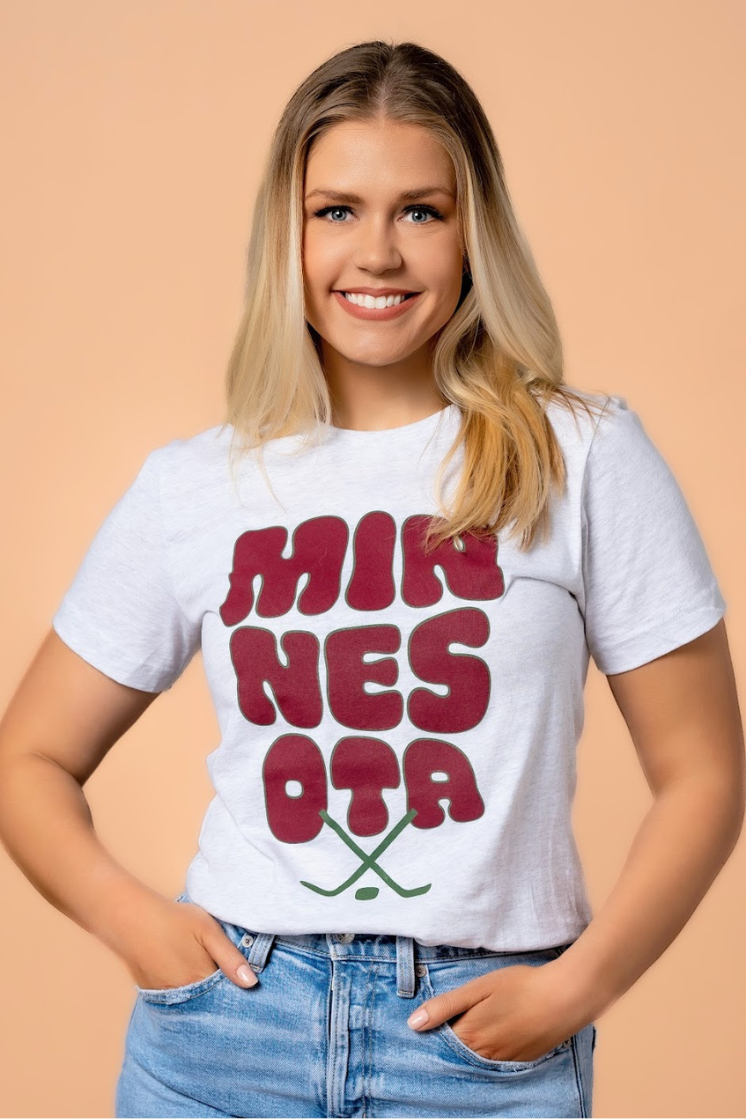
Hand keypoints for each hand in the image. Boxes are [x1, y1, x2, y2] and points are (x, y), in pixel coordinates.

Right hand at [113, 893, 257, 990]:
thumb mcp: (208, 931)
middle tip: (226, 978)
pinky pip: (176, 1000)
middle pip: (210, 1004)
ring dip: (203, 996)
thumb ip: (231, 958)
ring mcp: (165, 997)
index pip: (227, 997)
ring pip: (193, 1003)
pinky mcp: (153, 994)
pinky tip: (187, 975)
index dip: (238, 991)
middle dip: (221, 996)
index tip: (246, 985)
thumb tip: (252, 983)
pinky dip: (186, 993)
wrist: (129, 919)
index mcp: (200, 981)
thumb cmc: (172, 920)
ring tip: (207, 976)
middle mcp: (183, 996)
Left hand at [407, 960, 589, 1062]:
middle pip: (456, 1056)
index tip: (423, 1029)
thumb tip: (413, 1024)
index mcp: (469, 1036)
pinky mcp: (520, 1063)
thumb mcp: (479, 988)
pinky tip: (492, 1040)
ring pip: (475, 1063)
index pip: (438, 1044)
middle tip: (446, 1030)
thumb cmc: (520, 986)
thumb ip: (446, 1006)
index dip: (431, 1035)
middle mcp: (484, 1056)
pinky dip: (488, 1056)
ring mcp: (503, 1063)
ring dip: (467, 1053)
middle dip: (447, 1047)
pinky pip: (495, 1065)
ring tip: (470, 1032)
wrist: (565, 998)